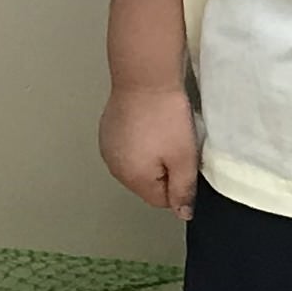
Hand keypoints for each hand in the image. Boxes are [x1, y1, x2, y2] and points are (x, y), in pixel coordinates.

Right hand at [100, 83, 198, 215]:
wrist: (145, 77)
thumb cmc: (166, 116)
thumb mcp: (184, 158)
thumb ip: (184, 190)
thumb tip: (182, 213)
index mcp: (133, 178)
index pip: (160, 200)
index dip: (177, 184)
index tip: (183, 161)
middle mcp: (114, 167)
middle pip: (146, 183)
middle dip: (163, 170)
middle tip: (175, 145)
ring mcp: (107, 147)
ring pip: (137, 164)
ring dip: (150, 155)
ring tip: (161, 132)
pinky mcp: (107, 130)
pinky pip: (128, 146)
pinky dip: (139, 140)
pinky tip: (148, 123)